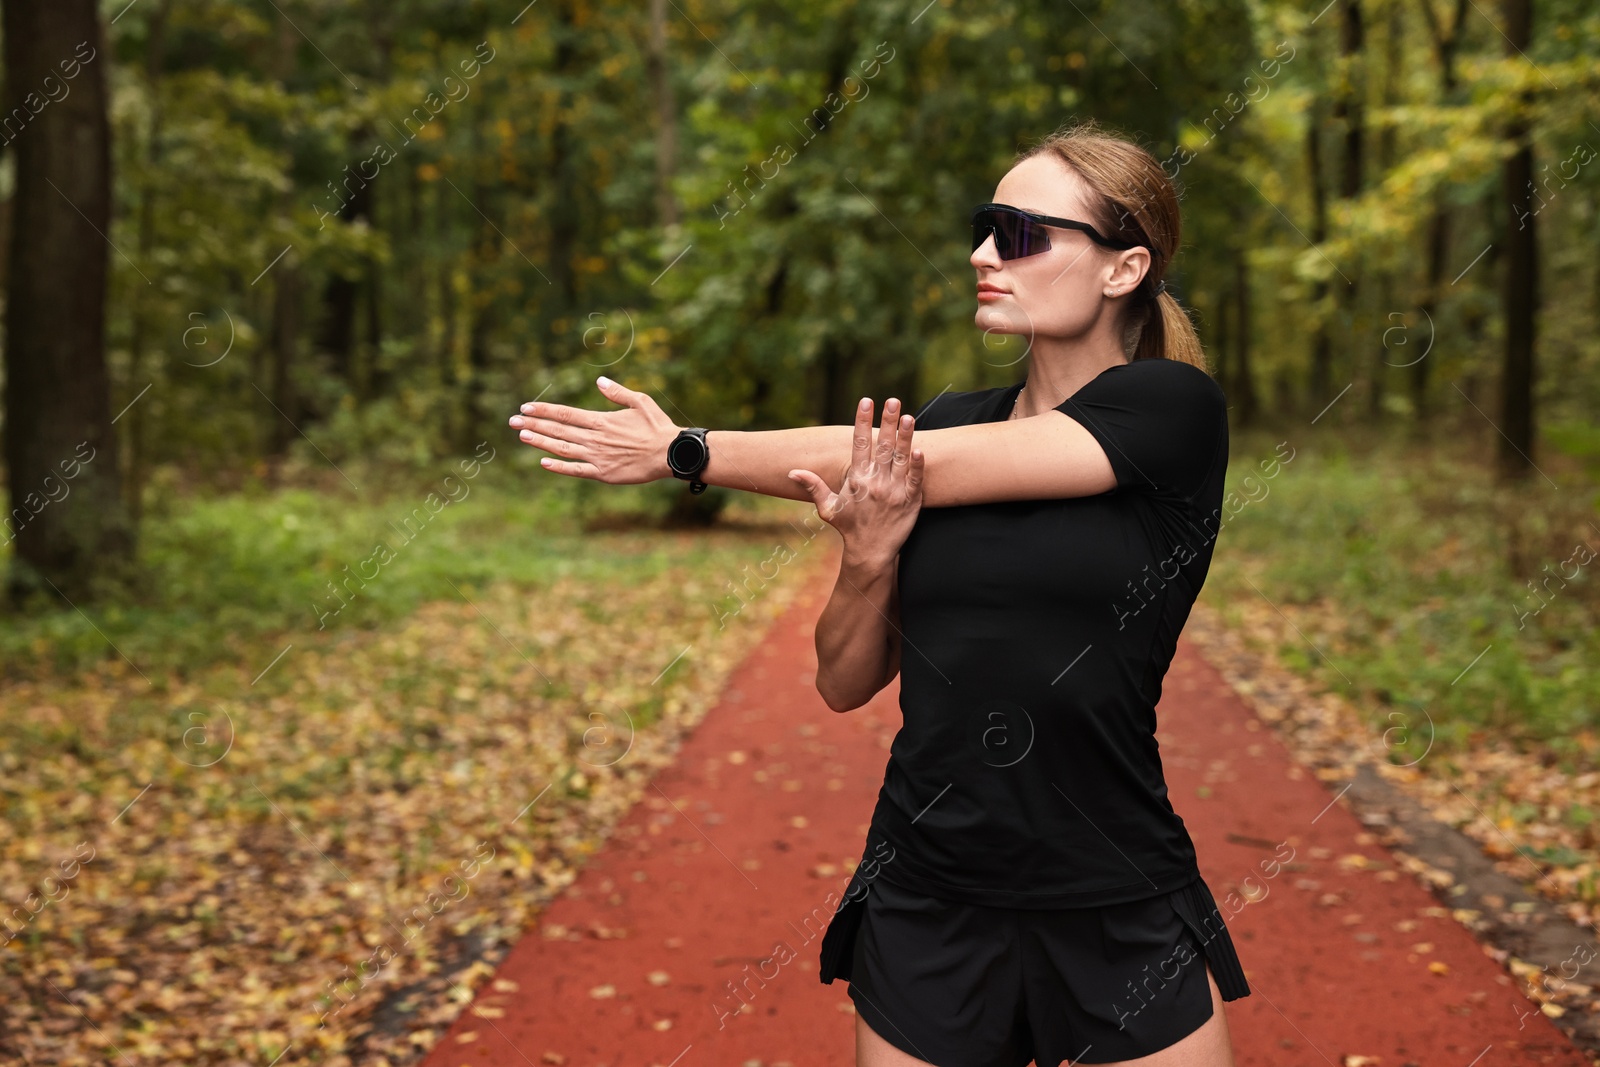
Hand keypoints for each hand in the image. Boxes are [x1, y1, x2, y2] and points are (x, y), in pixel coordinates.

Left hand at [508, 376, 678, 483]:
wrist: (671, 454)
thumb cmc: (658, 426)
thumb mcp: (641, 401)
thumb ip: (617, 393)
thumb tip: (599, 381)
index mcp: (602, 420)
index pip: (565, 414)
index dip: (544, 410)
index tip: (525, 407)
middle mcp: (595, 438)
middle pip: (558, 430)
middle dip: (533, 424)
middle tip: (512, 421)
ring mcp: (598, 457)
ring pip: (562, 449)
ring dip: (541, 442)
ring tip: (522, 436)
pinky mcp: (604, 473)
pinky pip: (576, 470)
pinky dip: (559, 467)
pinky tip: (543, 463)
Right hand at [789, 397, 923, 569]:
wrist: (871, 553)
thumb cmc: (849, 527)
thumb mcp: (827, 508)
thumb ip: (814, 486)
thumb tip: (793, 471)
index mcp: (857, 479)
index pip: (859, 444)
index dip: (862, 421)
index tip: (866, 401)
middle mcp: (876, 482)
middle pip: (882, 446)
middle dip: (887, 422)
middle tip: (892, 400)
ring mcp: (894, 491)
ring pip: (901, 459)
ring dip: (905, 437)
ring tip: (908, 417)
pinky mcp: (910, 501)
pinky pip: (915, 480)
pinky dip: (918, 465)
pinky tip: (921, 449)